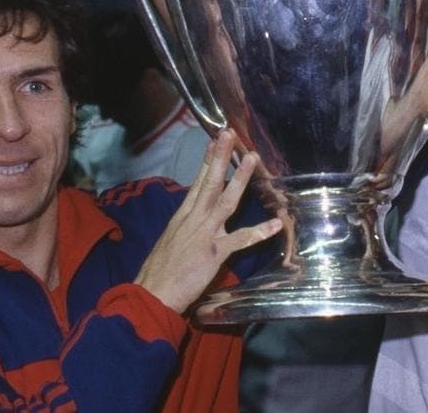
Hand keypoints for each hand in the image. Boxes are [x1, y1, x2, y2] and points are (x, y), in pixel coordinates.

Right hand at [134, 130, 281, 313]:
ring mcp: (205, 235)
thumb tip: (196, 216)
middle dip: (221, 158)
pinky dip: (258, 232)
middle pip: (210, 183)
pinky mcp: (214, 253)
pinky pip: (240, 240)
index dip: (208, 160)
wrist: (152, 293)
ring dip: (240, 180)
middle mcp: (193, 220)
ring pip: (226, 202)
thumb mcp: (171, 239)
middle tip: (230, 134)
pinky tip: (275, 224)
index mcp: (183, 217)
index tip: (215, 140)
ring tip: (252, 160)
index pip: (197, 182)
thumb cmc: (160, 270)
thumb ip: (186, 226)